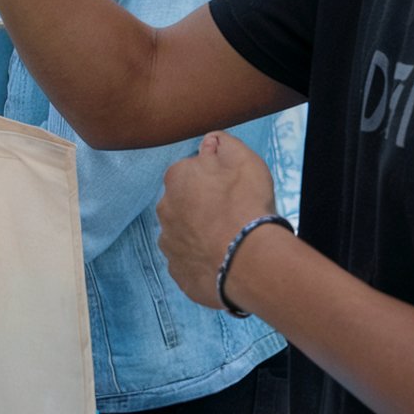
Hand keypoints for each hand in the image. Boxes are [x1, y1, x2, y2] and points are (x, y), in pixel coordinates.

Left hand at [156, 132, 280, 311]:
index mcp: (176, 178)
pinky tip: (223, 262)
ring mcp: (169, 244)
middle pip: (184, 203)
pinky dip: (203, 262)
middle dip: (203, 207)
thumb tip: (211, 140)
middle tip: (233, 217)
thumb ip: (224, 143)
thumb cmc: (246, 205)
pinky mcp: (178, 273)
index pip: (191, 172)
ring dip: (200, 235)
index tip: (232, 190)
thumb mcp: (243, 159)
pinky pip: (189, 263)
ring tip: (230, 242)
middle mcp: (165, 209)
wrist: (248, 261)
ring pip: (184, 234)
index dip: (214, 180)